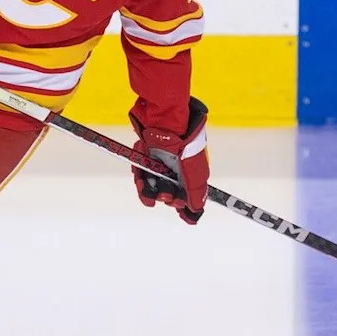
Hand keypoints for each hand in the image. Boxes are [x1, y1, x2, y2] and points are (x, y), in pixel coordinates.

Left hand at [129, 97, 209, 224]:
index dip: (186, 207)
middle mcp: (176, 169)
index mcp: (191, 171)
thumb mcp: (195, 169)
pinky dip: (140, 178)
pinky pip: (141, 174)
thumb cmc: (184, 142)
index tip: (185, 217)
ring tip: (149, 188)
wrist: (163, 118)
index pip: (189, 195)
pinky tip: (141, 178)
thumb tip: (197, 210)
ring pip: (152, 186)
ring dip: (150, 191)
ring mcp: (160, 163)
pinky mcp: (145, 157)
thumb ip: (196, 190)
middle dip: (167, 198)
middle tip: (166, 195)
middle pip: (169, 193)